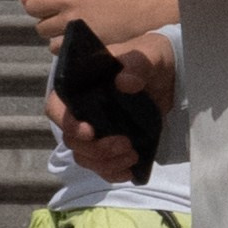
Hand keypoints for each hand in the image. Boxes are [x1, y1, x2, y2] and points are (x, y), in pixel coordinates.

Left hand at [20, 0, 154, 47]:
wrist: (140, 8)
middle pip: (31, 6)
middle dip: (40, 12)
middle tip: (58, 13)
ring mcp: (71, 18)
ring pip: (40, 28)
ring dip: (50, 29)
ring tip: (69, 26)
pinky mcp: (78, 38)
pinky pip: (54, 46)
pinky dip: (61, 45)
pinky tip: (74, 39)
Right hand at [45, 31, 176, 185]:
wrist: (170, 76)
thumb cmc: (150, 58)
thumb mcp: (147, 54)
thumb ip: (136, 63)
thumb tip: (124, 82)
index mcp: (80, 86)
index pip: (56, 108)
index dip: (67, 123)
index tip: (90, 131)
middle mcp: (82, 110)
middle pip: (71, 139)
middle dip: (95, 148)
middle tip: (124, 144)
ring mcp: (96, 129)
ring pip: (84, 156)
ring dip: (105, 163)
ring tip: (132, 155)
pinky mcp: (110, 143)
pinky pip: (100, 166)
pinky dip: (111, 172)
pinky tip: (128, 172)